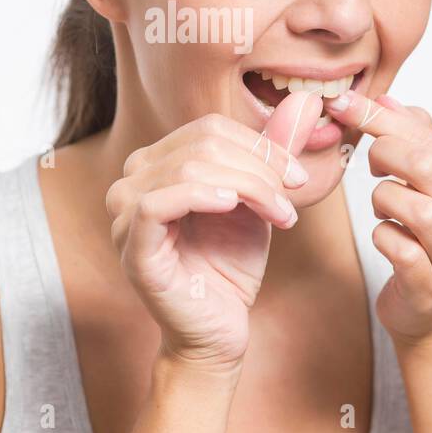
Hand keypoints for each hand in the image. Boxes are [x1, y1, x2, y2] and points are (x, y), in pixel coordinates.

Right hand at [105, 91, 323, 368]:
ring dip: (247, 186)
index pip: (209, 128)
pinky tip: (232, 207)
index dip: (260, 146)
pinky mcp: (131, 245)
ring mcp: (124, 213)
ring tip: (279, 215)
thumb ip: (273, 152)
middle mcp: (132, 180)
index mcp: (157, 164)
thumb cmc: (229, 265)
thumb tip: (307, 101)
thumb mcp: (258, 199)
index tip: (297, 178)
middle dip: (259, 167)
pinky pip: (157, 202)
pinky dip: (201, 195)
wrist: (218, 330)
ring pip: (187, 166)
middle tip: (291, 198)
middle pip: (202, 143)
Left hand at [324, 90, 431, 348]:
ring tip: (383, 207)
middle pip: (426, 166)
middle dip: (383, 155)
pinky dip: (383, 237)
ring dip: (384, 200)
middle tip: (370, 165)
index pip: (429, 136)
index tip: (342, 103)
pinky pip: (400, 251)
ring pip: (417, 209)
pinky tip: (385, 236)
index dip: (379, 116)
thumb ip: (419, 139)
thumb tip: (387, 99)